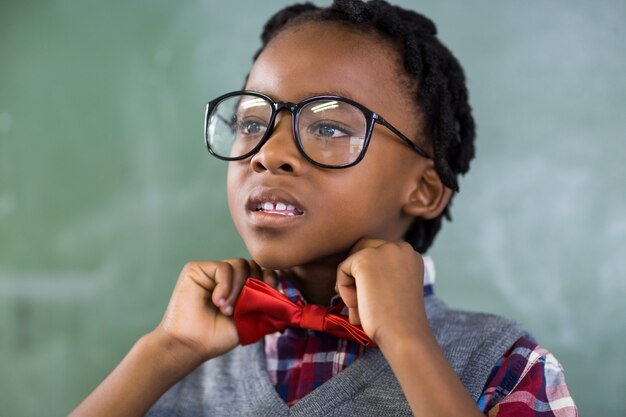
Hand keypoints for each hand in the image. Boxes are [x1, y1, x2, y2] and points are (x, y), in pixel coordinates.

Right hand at [155, 259, 276, 363]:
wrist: (191, 345)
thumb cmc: (216, 337)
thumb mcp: (248, 321)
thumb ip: (264, 307)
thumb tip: (287, 300)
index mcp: (238, 286)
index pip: (259, 270)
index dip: (269, 275)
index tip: (272, 287)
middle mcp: (225, 277)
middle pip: (251, 264)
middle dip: (253, 283)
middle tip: (242, 307)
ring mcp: (210, 271)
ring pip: (239, 264)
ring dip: (238, 288)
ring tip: (227, 309)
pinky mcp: (196, 269)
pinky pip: (223, 267)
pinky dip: (226, 285)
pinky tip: (218, 302)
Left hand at [336, 239, 427, 347]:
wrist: (403, 333)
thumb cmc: (397, 320)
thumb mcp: (395, 289)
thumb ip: (381, 275)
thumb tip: (349, 272)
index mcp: (410, 255)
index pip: (378, 254)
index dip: (368, 277)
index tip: (372, 299)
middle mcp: (399, 247)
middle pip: (362, 249)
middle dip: (355, 275)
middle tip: (356, 301)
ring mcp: (383, 250)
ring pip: (352, 261)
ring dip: (350, 285)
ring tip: (358, 308)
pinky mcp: (365, 258)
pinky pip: (343, 270)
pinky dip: (344, 290)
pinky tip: (356, 306)